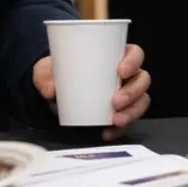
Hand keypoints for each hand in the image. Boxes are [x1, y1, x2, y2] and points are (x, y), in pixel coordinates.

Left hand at [33, 46, 150, 141]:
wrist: (55, 95)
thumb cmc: (60, 74)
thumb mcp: (47, 69)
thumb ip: (44, 76)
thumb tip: (50, 89)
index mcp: (115, 56)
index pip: (135, 53)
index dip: (134, 60)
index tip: (121, 70)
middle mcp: (125, 76)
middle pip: (142, 80)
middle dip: (133, 92)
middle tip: (115, 101)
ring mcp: (126, 95)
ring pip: (141, 101)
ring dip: (132, 111)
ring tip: (115, 120)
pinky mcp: (120, 114)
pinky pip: (128, 122)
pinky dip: (120, 129)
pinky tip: (107, 132)